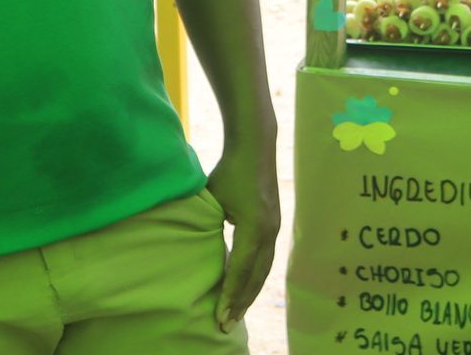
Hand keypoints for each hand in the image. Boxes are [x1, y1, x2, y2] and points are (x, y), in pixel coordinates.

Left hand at [205, 148, 279, 333]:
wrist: (256, 145)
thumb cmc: (229, 170)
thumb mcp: (214, 200)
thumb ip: (208, 227)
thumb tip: (196, 254)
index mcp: (254, 227)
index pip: (240, 270)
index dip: (229, 295)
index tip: (218, 317)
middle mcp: (269, 231)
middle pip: (256, 276)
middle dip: (241, 302)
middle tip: (226, 325)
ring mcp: (274, 227)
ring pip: (264, 270)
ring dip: (250, 293)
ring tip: (236, 313)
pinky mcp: (274, 224)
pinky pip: (265, 258)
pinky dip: (255, 277)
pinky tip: (245, 287)